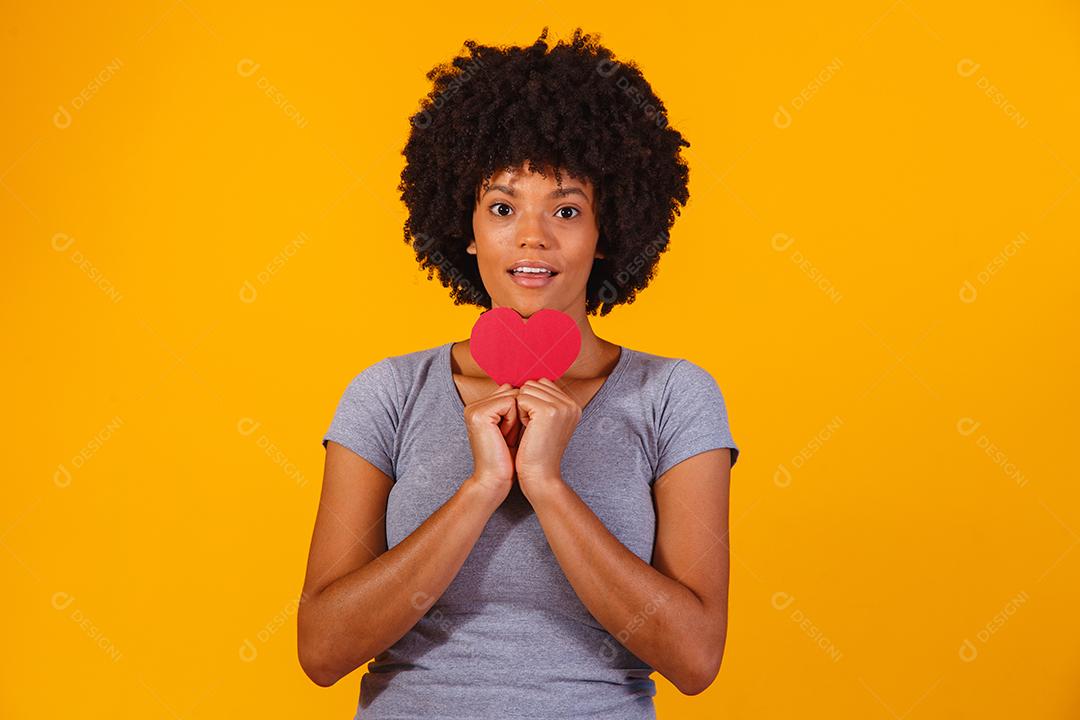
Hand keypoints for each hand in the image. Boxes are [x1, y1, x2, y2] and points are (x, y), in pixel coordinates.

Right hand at [462, 383, 521, 504]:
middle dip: (520, 414)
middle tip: (509, 437)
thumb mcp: (514, 426)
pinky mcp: (479, 414)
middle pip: (513, 391)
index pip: (511, 392)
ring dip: (518, 417)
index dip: (520, 412)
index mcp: (480, 407)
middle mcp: (474, 405)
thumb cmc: (508, 459)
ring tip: (506, 438)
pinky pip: (510, 403)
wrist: (495, 481)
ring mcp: (474, 409)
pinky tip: (505, 437)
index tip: (512, 434)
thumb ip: (515, 406)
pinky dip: (513, 420)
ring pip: (513, 396)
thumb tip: (532, 385)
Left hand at [514, 377, 580, 497]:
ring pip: (527, 389)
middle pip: (535, 383)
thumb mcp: (545, 424)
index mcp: (573, 406)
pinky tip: (527, 430)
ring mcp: (562, 406)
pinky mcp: (548, 411)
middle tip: (532, 427)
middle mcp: (571, 404)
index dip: (531, 401)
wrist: (541, 477)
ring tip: (530, 428)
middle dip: (526, 403)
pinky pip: (521, 398)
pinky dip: (519, 413)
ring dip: (522, 407)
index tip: (535, 424)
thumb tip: (528, 382)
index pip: (543, 383)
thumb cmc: (536, 453)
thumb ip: (544, 401)